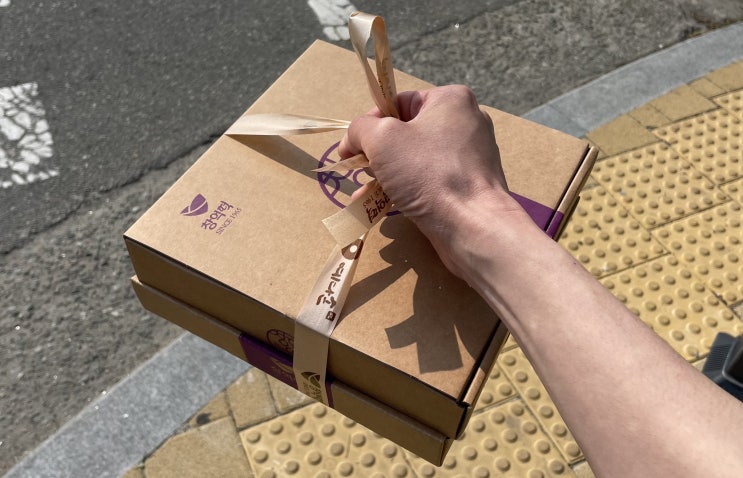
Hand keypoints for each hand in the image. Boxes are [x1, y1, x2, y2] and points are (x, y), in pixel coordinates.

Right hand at [339, 85, 525, 279]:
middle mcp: (466, 123)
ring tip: (365, 194)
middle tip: (360, 171)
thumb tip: (352, 138)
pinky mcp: (469, 185)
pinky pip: (429, 181)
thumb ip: (360, 129)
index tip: (350, 147)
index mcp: (451, 100)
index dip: (370, 123)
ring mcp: (470, 156)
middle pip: (407, 132)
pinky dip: (406, 190)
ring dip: (386, 175)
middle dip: (377, 153)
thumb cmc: (428, 174)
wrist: (473, 226)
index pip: (399, 102)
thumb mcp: (382, 140)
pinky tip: (383, 206)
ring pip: (416, 159)